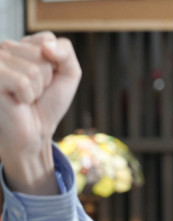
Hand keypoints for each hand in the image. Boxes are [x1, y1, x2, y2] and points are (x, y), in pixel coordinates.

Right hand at [0, 31, 80, 193]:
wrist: (35, 131)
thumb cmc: (48, 103)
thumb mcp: (68, 74)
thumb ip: (66, 52)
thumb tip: (46, 46)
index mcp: (22, 44)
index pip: (48, 39)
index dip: (55, 64)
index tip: (46, 79)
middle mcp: (4, 47)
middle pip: (42, 55)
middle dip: (46, 78)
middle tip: (35, 91)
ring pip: (34, 70)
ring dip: (36, 89)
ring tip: (25, 97)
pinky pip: (22, 82)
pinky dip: (26, 96)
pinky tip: (17, 100)